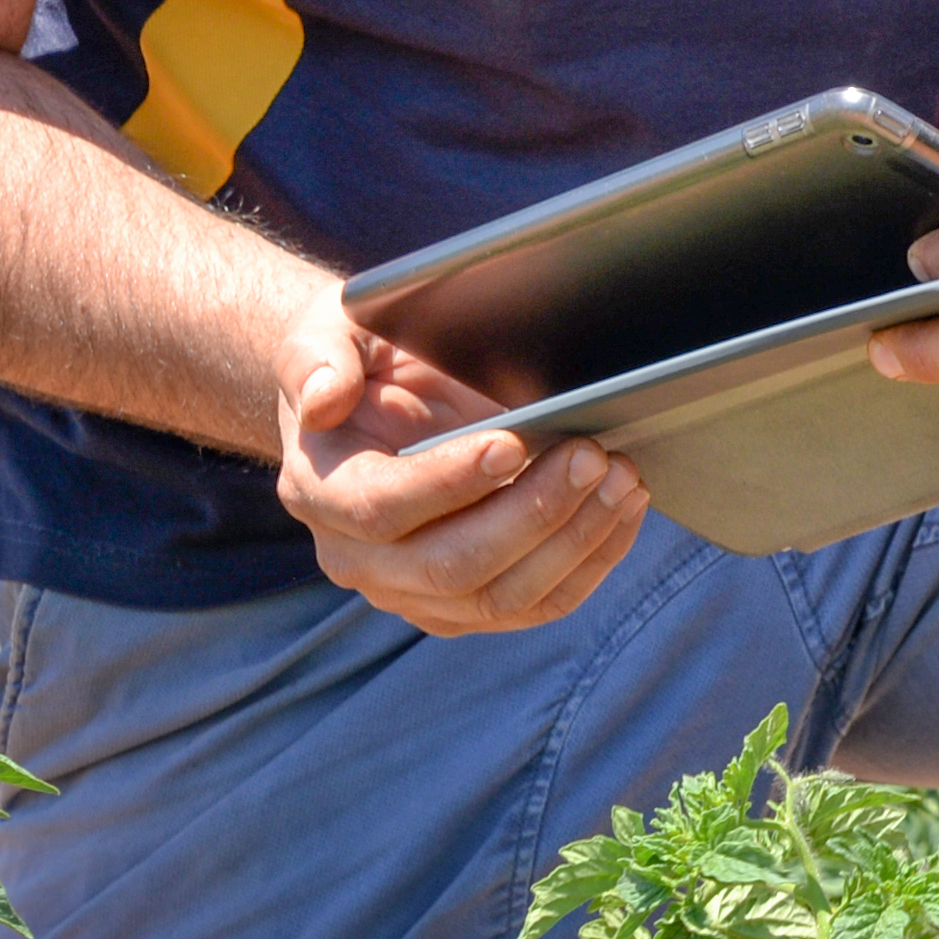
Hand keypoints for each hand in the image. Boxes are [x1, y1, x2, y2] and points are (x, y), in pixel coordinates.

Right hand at [272, 287, 646, 633]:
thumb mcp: (323, 333)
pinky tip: (624, 508)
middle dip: (532, 513)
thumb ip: (315, 358)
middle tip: (591, 455)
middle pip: (451, 565)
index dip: (448, 482)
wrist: (375, 399)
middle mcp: (360, 559)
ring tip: (622, 478)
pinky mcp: (468, 605)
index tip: (513, 443)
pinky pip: (536, 603)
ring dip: (574, 541)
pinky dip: (591, 561)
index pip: (381, 507)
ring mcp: (414, 591)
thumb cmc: (357, 360)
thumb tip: (324, 397)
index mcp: (320, 491)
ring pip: (502, 595)